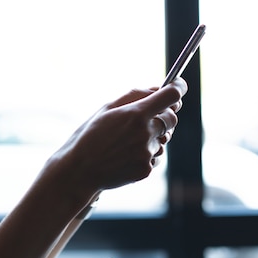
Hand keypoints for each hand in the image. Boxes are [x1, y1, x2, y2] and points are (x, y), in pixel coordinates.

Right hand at [54, 78, 187, 191]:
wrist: (79, 171)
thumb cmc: (90, 136)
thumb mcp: (107, 109)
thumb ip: (135, 95)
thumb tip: (158, 88)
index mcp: (136, 114)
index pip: (171, 96)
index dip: (178, 89)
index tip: (178, 86)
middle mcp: (145, 133)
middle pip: (172, 118)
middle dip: (165, 115)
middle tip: (148, 118)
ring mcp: (147, 153)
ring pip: (164, 139)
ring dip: (153, 137)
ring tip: (127, 142)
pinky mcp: (146, 169)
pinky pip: (156, 156)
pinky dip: (146, 154)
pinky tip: (126, 156)